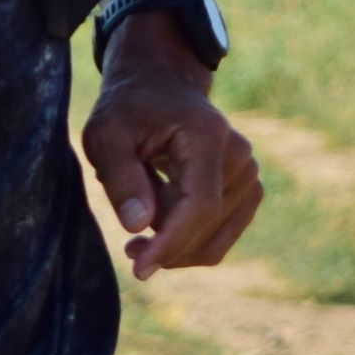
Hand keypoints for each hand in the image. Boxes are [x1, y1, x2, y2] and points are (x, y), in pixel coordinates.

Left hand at [79, 16, 259, 280]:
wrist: (158, 86)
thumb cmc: (127, 110)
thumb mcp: (106, 135)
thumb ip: (121, 178)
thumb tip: (139, 226)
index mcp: (207, 135)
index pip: (200, 206)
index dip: (171, 243)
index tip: (139, 268)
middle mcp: (239, 155)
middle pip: (207, 226)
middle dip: (166, 246)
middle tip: (128, 247)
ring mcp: (249, 173)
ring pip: (214, 238)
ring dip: (176, 242)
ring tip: (142, 218)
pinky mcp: (248, 189)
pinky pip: (221, 235)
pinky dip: (190, 239)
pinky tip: (162, 220)